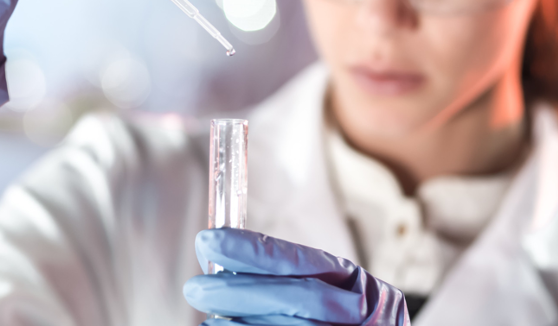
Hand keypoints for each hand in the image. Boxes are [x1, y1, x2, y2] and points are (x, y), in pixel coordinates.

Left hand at [184, 228, 409, 325]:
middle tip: (197, 287)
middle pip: (298, 297)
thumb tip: (222, 265)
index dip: (254, 250)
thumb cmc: (346, 323)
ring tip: (208, 317)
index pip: (302, 261)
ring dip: (243, 323)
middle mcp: (361, 313)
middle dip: (242, 290)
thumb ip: (292, 281)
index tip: (211, 240)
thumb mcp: (338, 296)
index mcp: (359, 285)